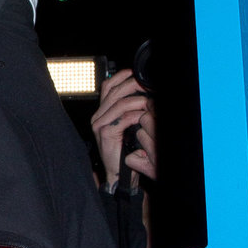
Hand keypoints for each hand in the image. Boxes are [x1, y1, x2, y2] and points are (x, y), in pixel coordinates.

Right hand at [91, 68, 155, 184]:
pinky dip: (137, 115)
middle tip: (146, 85)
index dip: (121, 77)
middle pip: (113, 92)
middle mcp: (98, 116)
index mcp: (102, 112)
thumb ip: (130, 110)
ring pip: (119, 104)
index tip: (134, 73)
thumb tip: (143, 94)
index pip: (107, 87)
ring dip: (138, 101)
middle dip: (132, 85)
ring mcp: (100, 124)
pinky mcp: (106, 133)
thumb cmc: (125, 150)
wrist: (119, 173)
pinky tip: (145, 116)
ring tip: (150, 102)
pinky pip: (123, 118)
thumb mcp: (128, 125)